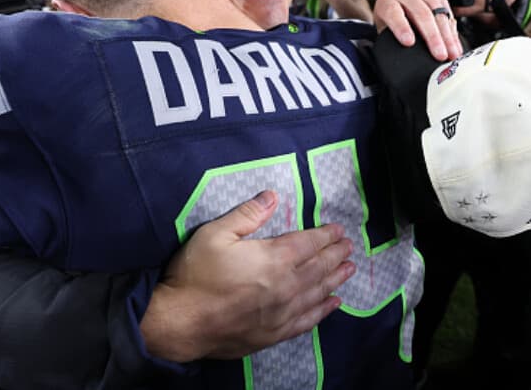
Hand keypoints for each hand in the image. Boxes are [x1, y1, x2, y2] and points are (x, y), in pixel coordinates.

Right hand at [141, 190, 354, 361]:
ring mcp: (282, 313)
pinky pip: (308, 321)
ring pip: (318, 293)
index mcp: (273, 258)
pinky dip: (324, 311)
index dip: (325, 235)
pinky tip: (333, 304)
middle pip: (318, 267)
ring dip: (336, 279)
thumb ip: (246, 214)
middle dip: (335, 254)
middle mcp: (286, 286)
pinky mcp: (275, 333)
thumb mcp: (214, 234)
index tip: (338, 229)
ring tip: (349, 269)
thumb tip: (271, 196)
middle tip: (349, 246)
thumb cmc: (195, 275)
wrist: (181, 323)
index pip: (308, 243)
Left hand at [373, 0, 462, 60]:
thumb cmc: (390, 23)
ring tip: (452, 54)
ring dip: (447, 36)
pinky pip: (449, 14)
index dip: (402, 27)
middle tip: (439, 55)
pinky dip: (453, 33)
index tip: (409, 42)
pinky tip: (456, 46)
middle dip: (432, 37)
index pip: (394, 12)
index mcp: (387, 1)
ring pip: (439, 14)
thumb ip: (391, 41)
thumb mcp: (385, 31)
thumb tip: (405, 61)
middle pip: (422, 14)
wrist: (398, 8)